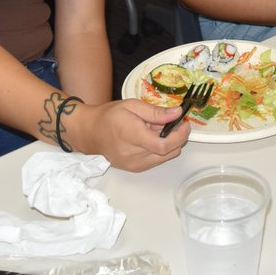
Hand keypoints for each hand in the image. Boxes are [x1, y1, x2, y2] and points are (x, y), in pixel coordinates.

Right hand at [70, 98, 190, 170]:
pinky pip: (157, 161)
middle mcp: (133, 155)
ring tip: (159, 129)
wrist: (90, 133)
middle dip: (177, 137)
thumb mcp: (132, 105)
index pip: (164, 145)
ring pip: (165, 157)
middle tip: (174, 122)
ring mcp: (134, 165)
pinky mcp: (134, 169)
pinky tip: (151, 138)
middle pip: (168, 152)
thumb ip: (155, 111)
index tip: (185, 123)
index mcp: (132, 136)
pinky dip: (160, 150)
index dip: (180, 135)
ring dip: (170, 144)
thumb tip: (177, 113)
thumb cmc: (109, 116)